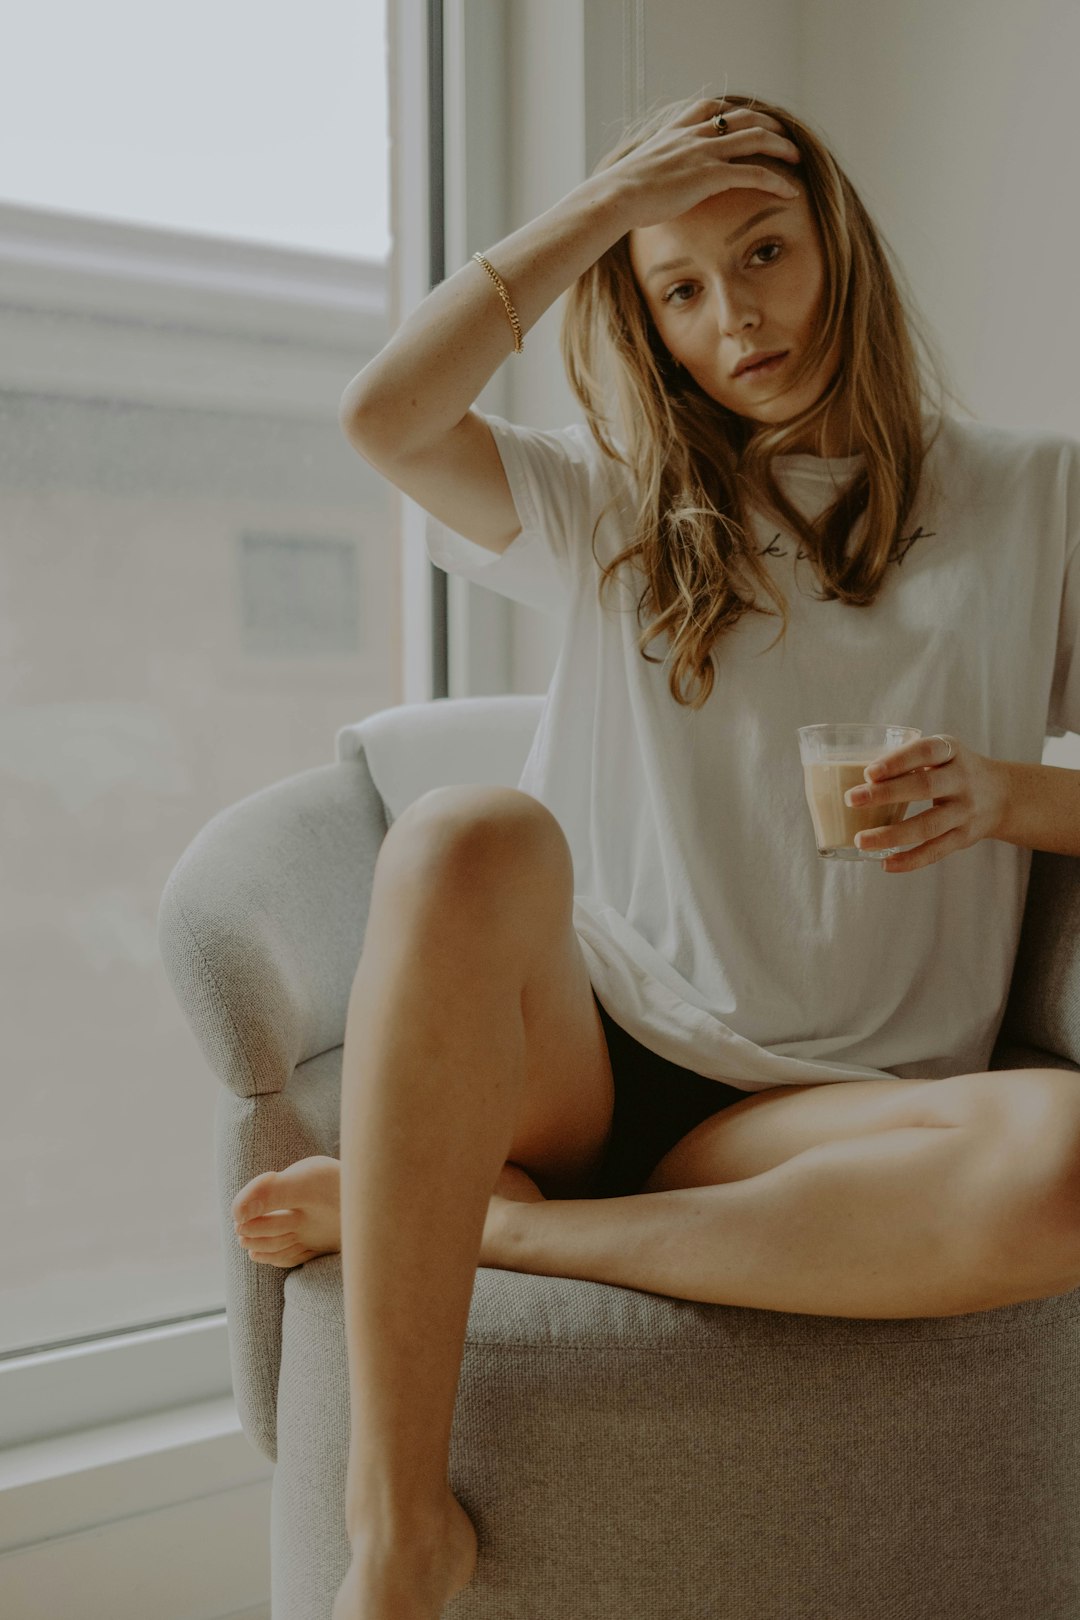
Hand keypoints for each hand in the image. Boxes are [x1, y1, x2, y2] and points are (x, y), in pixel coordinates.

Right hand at [608, 97, 801, 231]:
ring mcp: (704, 152)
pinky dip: (777, 180)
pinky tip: (791, 191)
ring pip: (756, 138)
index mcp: (675, 131)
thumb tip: (639, 190)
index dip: (733, 113)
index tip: (748, 121)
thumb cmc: (618, 194)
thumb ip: (647, 172)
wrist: (615, 197)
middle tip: (784, 137)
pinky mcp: (711, 175)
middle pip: (743, 118)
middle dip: (769, 125)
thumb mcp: (633, 173)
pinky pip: (755, 173)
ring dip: (782, 146)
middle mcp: (694, 135)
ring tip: (797, 157)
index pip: (710, 108)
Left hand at [842, 733, 1007, 873]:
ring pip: (928, 825)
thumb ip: (907, 760)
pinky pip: (936, 851)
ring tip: (860, 840)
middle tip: (851, 799)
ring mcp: (965, 810)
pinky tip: (885, 863)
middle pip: (924, 787)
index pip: (926, 751)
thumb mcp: (940, 753)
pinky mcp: (965, 837)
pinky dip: (910, 860)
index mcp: (952, 751)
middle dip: (886, 794)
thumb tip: (850, 774)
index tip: (868, 772)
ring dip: (892, 835)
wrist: (1003, 795)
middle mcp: (962, 779)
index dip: (898, 761)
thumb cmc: (952, 770)